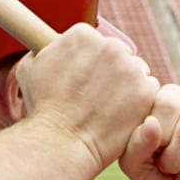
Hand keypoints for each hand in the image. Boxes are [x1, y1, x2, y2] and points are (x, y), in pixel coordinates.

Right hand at [16, 23, 158, 170]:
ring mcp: (130, 68)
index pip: (95, 41)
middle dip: (111, 71)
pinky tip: (122, 115)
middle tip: (97, 96)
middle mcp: (109, 46)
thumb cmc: (43, 109)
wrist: (60, 143)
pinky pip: (149, 90)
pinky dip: (140, 103)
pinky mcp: (146, 90)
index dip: (89, 61)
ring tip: (108, 108)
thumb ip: (47, 50)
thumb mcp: (30, 68)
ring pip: (137, 71)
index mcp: (82, 36)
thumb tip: (51, 46)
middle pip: (119, 54)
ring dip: (128, 86)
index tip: (84, 78)